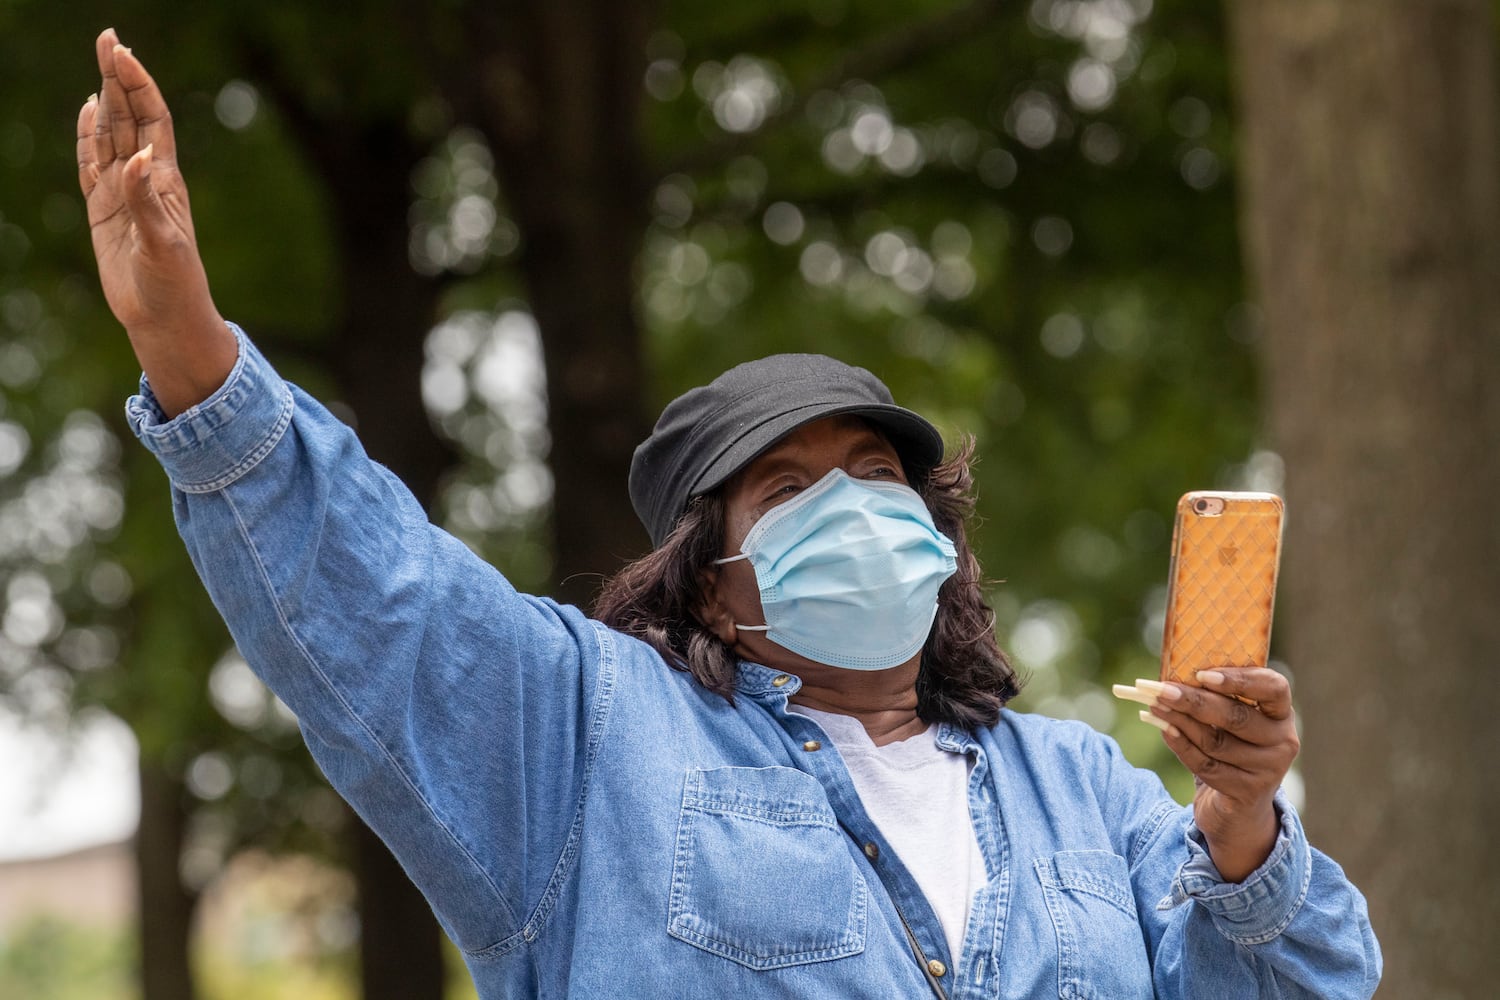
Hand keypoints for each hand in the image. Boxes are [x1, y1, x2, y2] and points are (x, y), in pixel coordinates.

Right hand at [77, 28, 234, 417]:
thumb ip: (147, 201)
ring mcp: (123, 194)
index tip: (121, 52)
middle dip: (119, 78)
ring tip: (102, 63)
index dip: (138, 84)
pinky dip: (88, 138)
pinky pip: (92, 165)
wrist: (164, 319)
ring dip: (105, 101)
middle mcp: (146, 180)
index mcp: (166, 181)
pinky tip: (89, 113)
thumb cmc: (174, 285)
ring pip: (110, 136)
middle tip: (107, 38)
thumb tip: (140, 156)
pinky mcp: (104, 211)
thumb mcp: (164, 243)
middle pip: (130, 118)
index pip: (152, 120)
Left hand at [1147, 668, 1299, 881]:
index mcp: (1281, 713)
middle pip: (1236, 717)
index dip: (1240, 679)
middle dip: (1194, 701)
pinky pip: (1207, 766)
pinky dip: (1181, 746)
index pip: (1274, 688)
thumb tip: (1173, 676)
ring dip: (1180, 722)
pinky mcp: (1248, 792)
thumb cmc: (1231, 749)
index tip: (1203, 675)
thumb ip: (1214, 698)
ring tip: (1154, 706)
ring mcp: (1269, 769)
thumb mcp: (1230, 721)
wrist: (1238, 808)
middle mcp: (1283, 740)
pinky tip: (1164, 730)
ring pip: (1217, 742)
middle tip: (1161, 689)